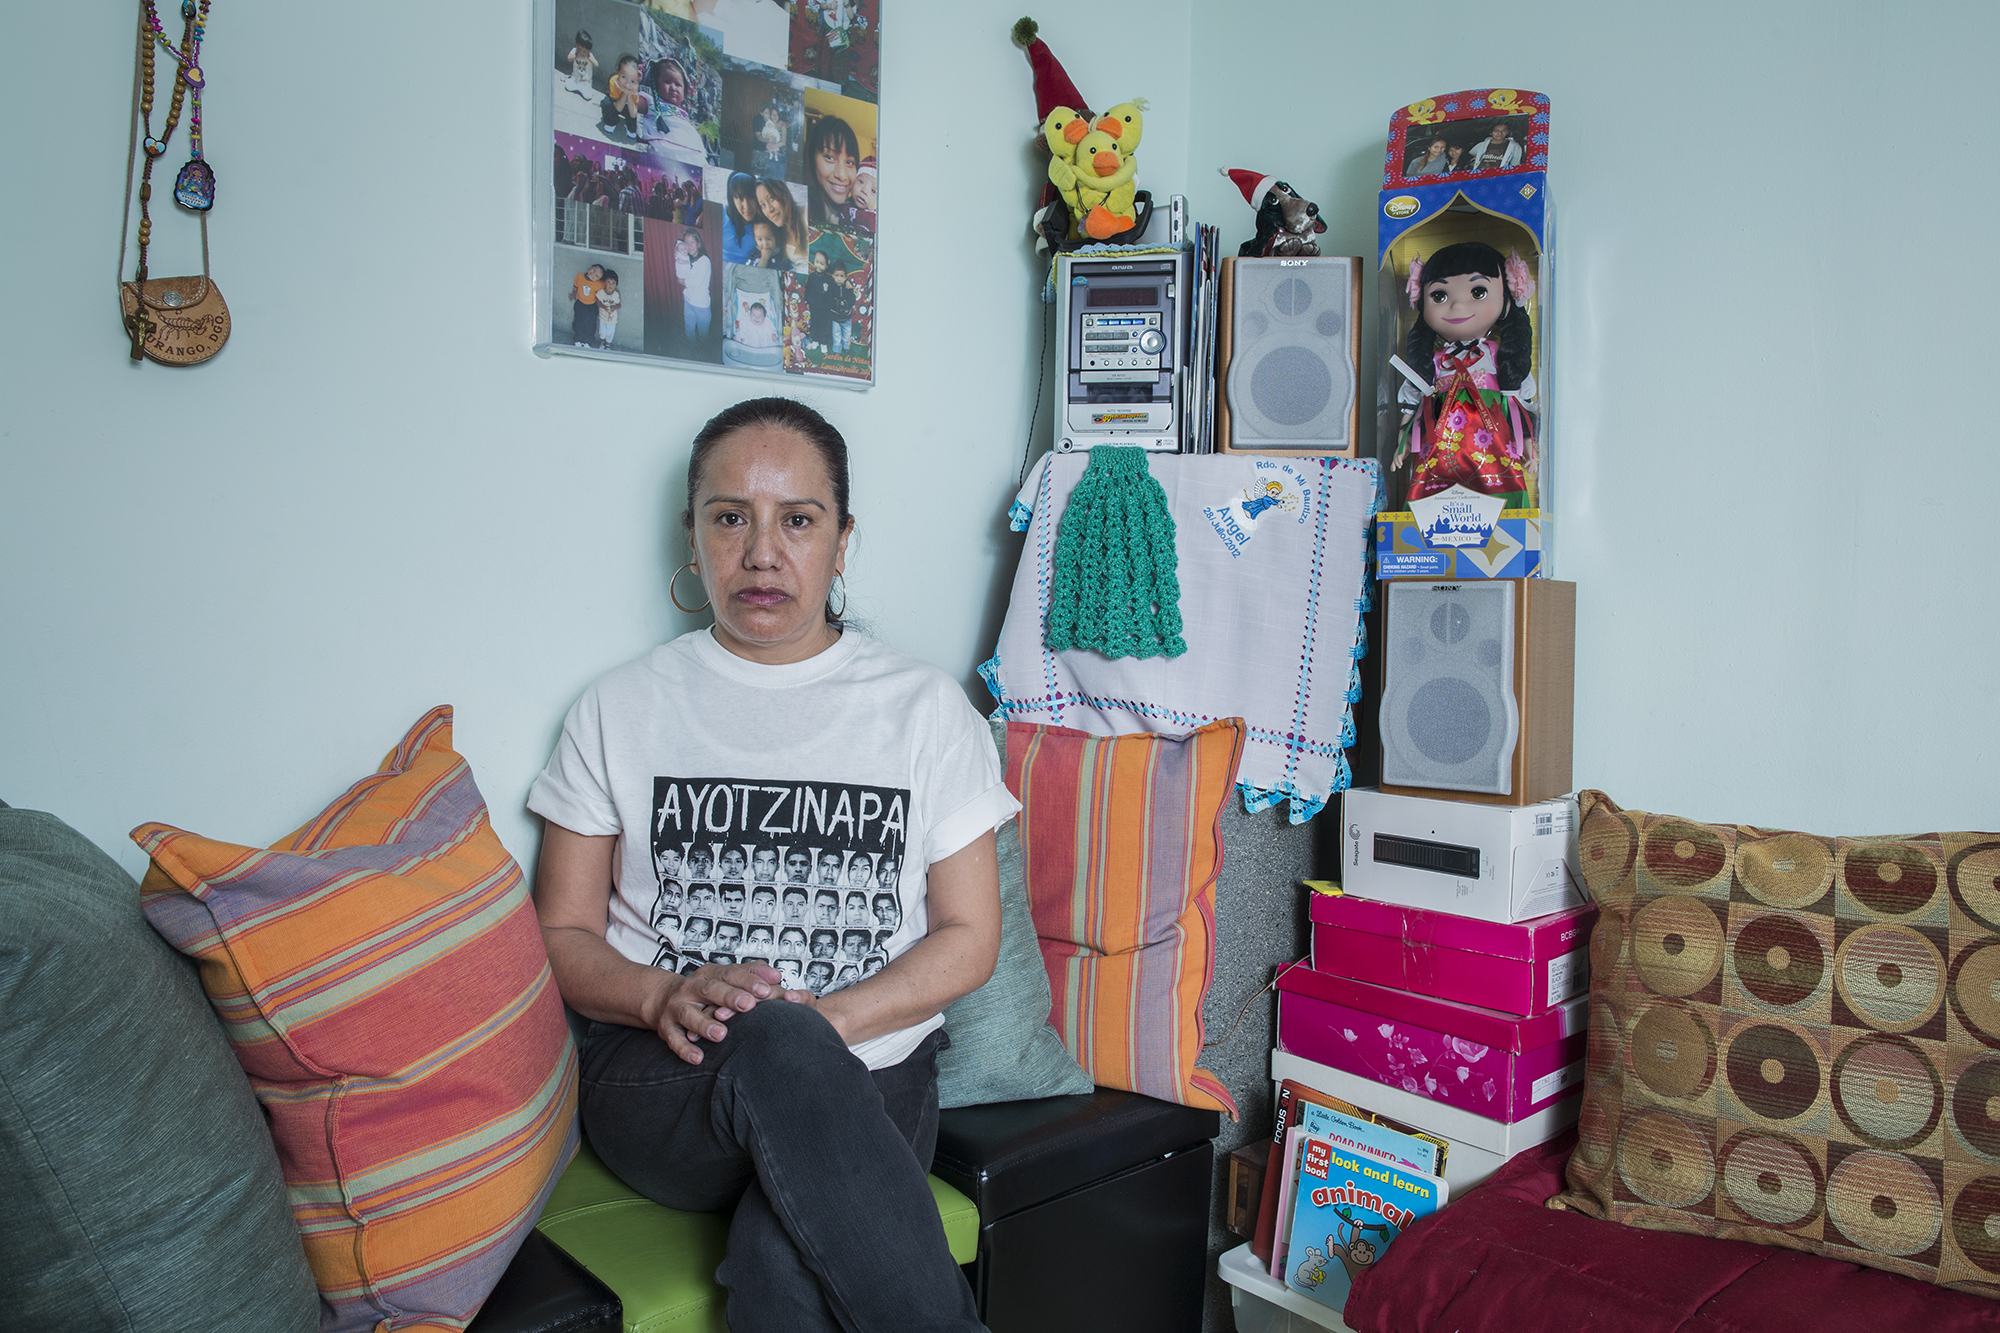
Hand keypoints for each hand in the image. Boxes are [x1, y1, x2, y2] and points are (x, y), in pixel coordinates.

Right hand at [652, 962, 781, 1063]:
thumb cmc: (704, 990)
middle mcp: (692, 988)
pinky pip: (674, 1039)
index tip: (767, 989)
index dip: (748, 981)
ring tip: (721, 1034)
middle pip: (711, 990)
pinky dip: (685, 1049)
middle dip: (730, 997)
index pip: (730, 973)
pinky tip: (698, 1058)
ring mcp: (677, 1007)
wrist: (662, 998)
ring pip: (689, 1013)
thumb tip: (776, 976)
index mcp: (710, 974)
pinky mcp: (667, 1028)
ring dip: (704, 1024)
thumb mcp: (725, 977)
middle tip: (749, 1005)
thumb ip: (751, 974)